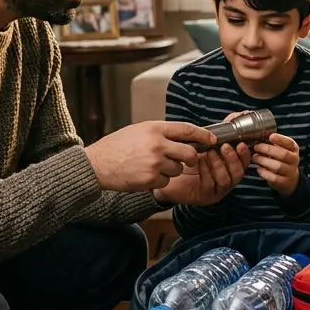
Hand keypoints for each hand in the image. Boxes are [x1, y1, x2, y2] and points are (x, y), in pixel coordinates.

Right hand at [83, 121, 215, 191]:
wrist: (97, 164)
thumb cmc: (117, 146)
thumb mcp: (139, 130)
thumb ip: (160, 133)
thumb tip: (184, 136)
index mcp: (154, 128)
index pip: (186, 129)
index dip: (203, 134)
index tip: (212, 139)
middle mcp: (157, 144)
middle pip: (190, 153)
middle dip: (192, 158)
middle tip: (189, 159)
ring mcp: (155, 163)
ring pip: (178, 169)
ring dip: (171, 170)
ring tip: (153, 166)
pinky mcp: (151, 179)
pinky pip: (166, 181)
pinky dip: (160, 181)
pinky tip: (146, 175)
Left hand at [154, 143, 251, 205]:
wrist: (166, 173)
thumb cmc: (185, 158)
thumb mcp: (203, 144)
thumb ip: (218, 134)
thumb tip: (233, 117)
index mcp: (228, 168)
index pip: (243, 163)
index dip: (244, 155)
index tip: (240, 144)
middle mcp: (225, 180)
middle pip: (238, 173)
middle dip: (233, 159)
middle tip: (225, 147)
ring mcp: (216, 190)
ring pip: (226, 180)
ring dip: (219, 165)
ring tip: (210, 153)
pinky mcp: (204, 196)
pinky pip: (210, 185)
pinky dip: (206, 172)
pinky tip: (199, 162)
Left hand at [253, 133, 300, 197]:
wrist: (289, 179)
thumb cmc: (281, 160)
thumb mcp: (281, 150)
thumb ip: (272, 144)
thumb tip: (258, 137)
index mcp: (293, 149)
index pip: (290, 143)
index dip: (281, 139)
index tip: (270, 137)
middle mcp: (294, 160)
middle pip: (283, 154)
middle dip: (268, 150)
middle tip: (257, 147)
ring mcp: (290, 172)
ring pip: (278, 166)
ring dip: (264, 161)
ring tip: (255, 157)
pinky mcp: (284, 182)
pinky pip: (274, 178)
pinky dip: (264, 172)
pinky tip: (258, 168)